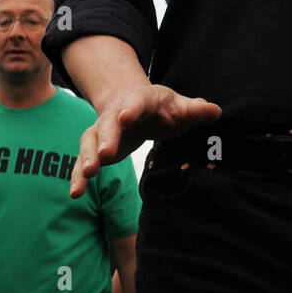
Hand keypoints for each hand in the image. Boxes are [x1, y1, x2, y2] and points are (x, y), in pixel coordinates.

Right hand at [70, 84, 220, 197]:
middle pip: (109, 123)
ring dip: (87, 156)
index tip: (125, 117)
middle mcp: (117, 113)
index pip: (136, 102)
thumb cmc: (163, 108)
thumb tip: (215, 112)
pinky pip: (84, 160)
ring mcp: (103, 129)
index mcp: (142, 100)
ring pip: (90, 140)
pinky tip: (76, 193)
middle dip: (106, 137)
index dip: (131, 108)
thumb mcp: (181, 107)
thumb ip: (196, 110)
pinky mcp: (95, 148)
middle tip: (104, 154)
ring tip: (88, 174)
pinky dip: (78, 175)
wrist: (133, 104)